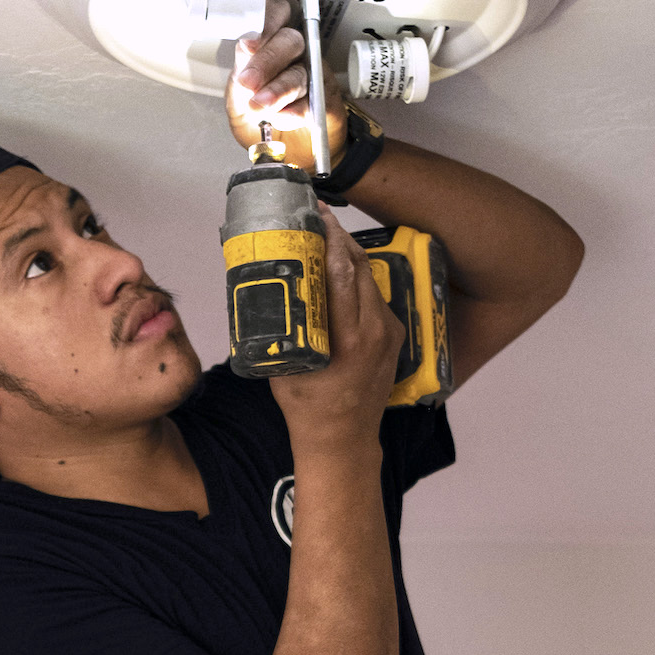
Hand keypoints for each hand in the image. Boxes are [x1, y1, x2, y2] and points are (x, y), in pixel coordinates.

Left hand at [226, 0, 347, 176]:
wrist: (284, 154)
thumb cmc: (261, 122)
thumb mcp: (238, 103)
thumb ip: (239, 78)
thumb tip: (245, 51)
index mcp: (267, 45)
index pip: (273, 15)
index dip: (265, 22)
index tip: (249, 44)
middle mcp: (292, 54)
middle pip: (289, 40)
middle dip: (266, 61)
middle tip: (249, 83)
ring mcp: (312, 74)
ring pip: (300, 71)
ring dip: (278, 89)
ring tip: (261, 107)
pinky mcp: (326, 97)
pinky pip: (314, 97)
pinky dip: (296, 111)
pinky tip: (282, 118)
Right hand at [270, 205, 402, 448]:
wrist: (344, 440)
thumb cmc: (307, 407)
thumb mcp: (283, 364)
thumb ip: (278, 326)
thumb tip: (260, 287)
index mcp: (347, 338)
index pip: (341, 272)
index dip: (329, 237)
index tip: (315, 214)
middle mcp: (374, 330)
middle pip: (359, 266)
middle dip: (337, 237)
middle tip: (316, 217)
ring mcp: (389, 332)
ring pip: (369, 278)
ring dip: (347, 254)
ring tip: (324, 237)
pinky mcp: (394, 334)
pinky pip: (375, 296)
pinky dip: (356, 278)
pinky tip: (338, 271)